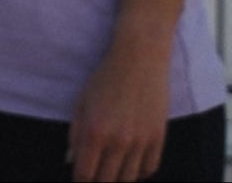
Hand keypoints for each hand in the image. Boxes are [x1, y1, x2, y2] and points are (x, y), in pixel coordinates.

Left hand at [69, 39, 169, 180]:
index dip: (79, 179)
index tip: (79, 177)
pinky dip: (139, 172)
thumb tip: (72, 161)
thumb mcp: (81, 103)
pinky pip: (149, 168)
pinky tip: (130, 165)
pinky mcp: (158, 138)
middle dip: (97, 181)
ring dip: (117, 178)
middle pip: (107, 181)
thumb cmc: (104, 79)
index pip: (85, 174)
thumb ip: (75, 135)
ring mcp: (141, 141)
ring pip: (129, 178)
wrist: (139, 60)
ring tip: (110, 171)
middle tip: (93, 175)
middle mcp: (119, 141)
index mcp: (95, 132)